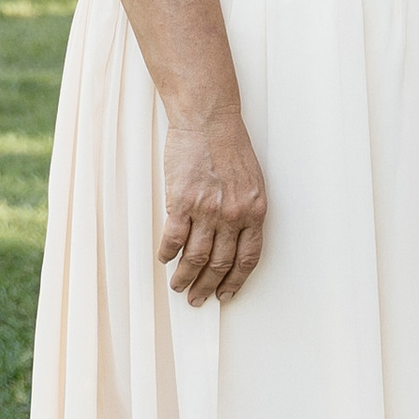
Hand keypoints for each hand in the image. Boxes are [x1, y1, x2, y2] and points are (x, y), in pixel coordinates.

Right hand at [158, 111, 267, 307]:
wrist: (209, 120)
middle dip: (208, 287)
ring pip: (195, 257)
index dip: (236, 281)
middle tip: (198, 299)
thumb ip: (245, 210)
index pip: (247, 259)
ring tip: (178, 286)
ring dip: (185, 277)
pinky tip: (164, 259)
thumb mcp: (252, 181)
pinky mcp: (182, 202)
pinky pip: (173, 238)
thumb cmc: (230, 145)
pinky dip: (167, 253)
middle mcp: (233, 215)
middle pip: (220, 264)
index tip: (226, 294)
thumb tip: (232, 239)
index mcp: (254, 211)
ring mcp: (207, 210)